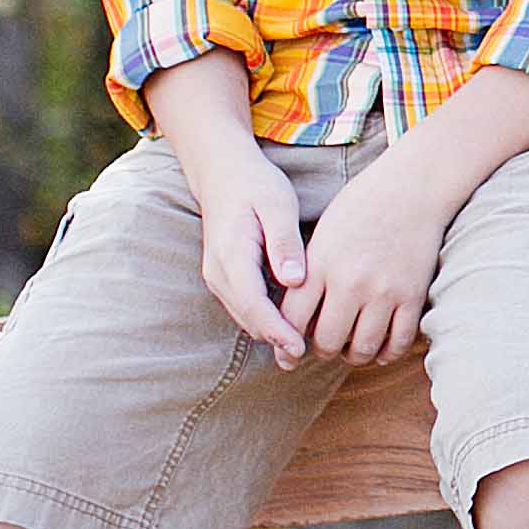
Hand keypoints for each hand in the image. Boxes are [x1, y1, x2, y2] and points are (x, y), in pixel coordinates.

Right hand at [188, 142, 312, 364]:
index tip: (300, 347)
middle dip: (276, 339)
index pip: (252, 304)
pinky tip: (293, 323)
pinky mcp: (226, 279)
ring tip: (307, 345)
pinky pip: (245, 308)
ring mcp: (218, 277)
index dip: (277, 330)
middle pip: (248, 318)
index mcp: (231, 255)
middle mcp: (219, 272)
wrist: (223, 174)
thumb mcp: (277, 205)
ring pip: (246, 317)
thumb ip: (284, 243)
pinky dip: (266, 320)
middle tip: (311, 354)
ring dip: (271, 333)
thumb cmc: (255, 185)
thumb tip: (295, 280)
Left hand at [291, 167, 453, 365]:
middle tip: (325, 345)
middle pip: (326, 341)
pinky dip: (387, 353)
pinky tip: (381, 346)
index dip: (287, 339)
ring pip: (362, 349)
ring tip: (352, 347)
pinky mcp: (413, 296)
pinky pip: (398, 342)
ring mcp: (384, 291)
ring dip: (353, 356)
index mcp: (321, 264)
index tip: (290, 345)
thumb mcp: (323, 235)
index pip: (292, 319)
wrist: (412, 188)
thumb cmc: (361, 208)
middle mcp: (350, 281)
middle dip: (321, 350)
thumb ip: (308, 275)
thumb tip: (294, 320)